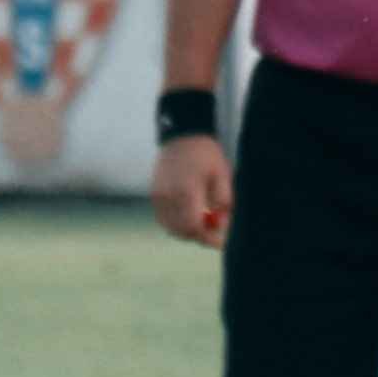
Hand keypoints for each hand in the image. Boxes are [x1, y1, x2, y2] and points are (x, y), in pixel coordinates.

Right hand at [149, 131, 231, 247]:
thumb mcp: (222, 174)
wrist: (182, 134)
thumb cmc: (205, 154)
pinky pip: (164, 219)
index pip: (194, 226)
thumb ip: (223, 201)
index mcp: (186, 190)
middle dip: (199, 236)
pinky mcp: (154, 195)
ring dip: (187, 231)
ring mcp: (158, 196)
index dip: (208, 238)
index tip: (220, 242)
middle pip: (182, 231)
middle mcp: (168, 196)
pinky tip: (189, 216)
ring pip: (171, 228)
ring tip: (203, 222)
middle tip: (214, 234)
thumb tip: (222, 225)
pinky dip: (176, 224)